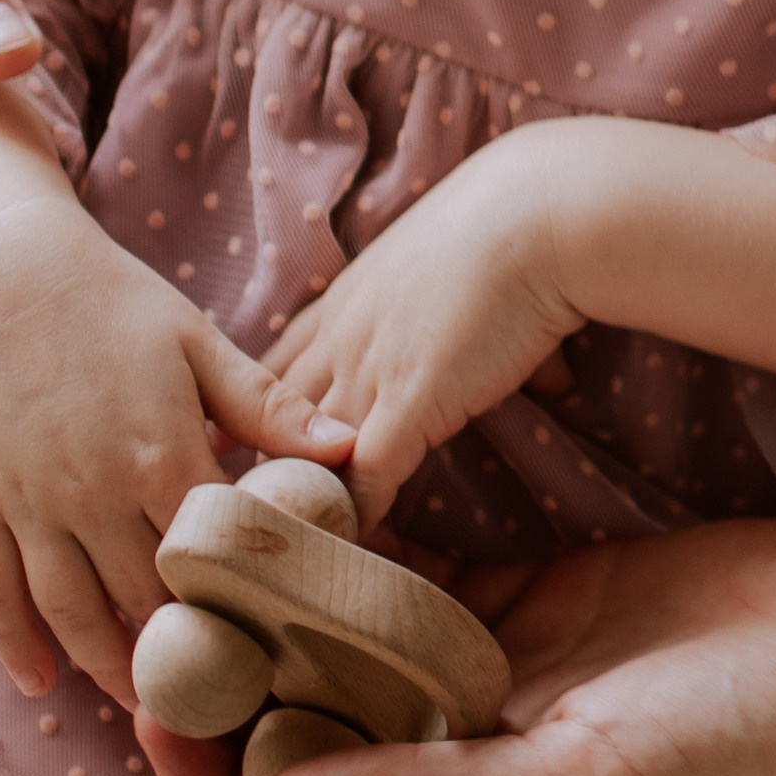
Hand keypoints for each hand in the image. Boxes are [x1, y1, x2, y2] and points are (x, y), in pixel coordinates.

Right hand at [0, 196, 352, 707]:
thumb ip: (266, 406)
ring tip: (145, 703)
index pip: (212, 557)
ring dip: (104, 665)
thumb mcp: (196, 341)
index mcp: (159, 451)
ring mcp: (29, 502)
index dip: (243, 604)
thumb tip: (349, 447)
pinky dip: (13, 644)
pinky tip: (42, 684)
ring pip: (68, 611)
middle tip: (222, 694)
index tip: (276, 644)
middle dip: (182, 650)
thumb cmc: (111, 300)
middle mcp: (91, 490)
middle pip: (141, 597)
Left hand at [138, 514, 775, 775]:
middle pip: (311, 730)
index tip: (150, 715)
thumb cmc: (744, 744)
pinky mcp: (549, 593)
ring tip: (218, 537)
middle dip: (228, 682)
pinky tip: (320, 488)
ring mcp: (509, 669)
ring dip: (291, 605)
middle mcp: (473, 750)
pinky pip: (435, 575)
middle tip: (162, 600)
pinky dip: (375, 542)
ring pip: (362, 645)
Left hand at [270, 113, 775, 529]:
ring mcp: (366, 371)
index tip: (231, 458)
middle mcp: (339, 337)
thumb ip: (485, 331)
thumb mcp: (474, 277)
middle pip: (262, 419)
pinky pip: (359, 483)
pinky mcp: (406, 404)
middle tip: (221, 525)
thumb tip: (554, 377)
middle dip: (241, 470)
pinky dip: (351, 524)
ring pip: (296, 457)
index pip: (271, 370)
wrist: (542, 211)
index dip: (250, 418)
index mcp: (347, 302)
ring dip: (288, 507)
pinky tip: (348, 563)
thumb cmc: (522, 232)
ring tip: (267, 561)